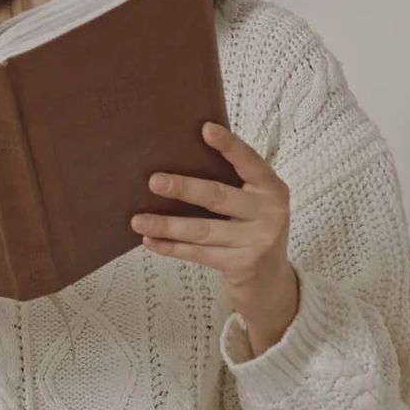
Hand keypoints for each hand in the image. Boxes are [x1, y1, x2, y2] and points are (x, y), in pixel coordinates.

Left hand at [130, 121, 299, 353]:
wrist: (272, 280)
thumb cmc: (252, 228)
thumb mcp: (253, 202)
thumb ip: (231, 181)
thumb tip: (178, 157)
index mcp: (272, 187)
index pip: (249, 161)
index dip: (228, 145)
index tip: (205, 129)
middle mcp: (270, 212)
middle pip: (218, 197)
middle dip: (183, 189)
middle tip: (154, 181)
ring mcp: (258, 241)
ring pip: (203, 230)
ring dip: (167, 224)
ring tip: (137, 220)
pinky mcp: (243, 265)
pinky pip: (199, 253)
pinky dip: (171, 247)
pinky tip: (150, 240)